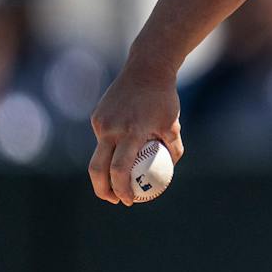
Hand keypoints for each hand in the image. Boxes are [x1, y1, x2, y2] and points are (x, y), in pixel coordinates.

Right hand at [88, 61, 183, 205]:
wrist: (146, 69)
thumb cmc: (164, 99)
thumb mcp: (174, 126)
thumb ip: (173, 150)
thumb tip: (166, 172)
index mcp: (132, 132)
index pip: (120, 169)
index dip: (121, 189)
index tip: (129, 201)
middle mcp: (112, 128)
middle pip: (97, 169)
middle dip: (103, 190)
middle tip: (115, 200)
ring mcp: (101, 122)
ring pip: (99, 155)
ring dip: (106, 171)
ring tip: (119, 181)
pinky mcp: (97, 117)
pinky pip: (102, 140)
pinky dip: (110, 150)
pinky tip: (123, 146)